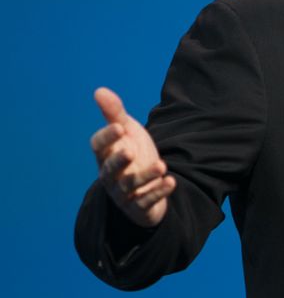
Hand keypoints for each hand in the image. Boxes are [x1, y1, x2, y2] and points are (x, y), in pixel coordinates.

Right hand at [90, 87, 175, 227]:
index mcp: (105, 155)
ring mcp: (124, 193)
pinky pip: (147, 201)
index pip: (99, 147)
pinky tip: (171, 181)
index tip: (119, 128)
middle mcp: (110, 175)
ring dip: (145, 176)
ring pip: (130, 187)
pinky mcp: (139, 206)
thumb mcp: (127, 131)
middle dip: (119, 162)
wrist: (147, 182)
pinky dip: (158, 192)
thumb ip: (114, 114)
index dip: (107, 137)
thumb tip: (99, 90)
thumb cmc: (133, 153)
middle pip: (110, 170)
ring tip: (161, 166)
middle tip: (130, 152)